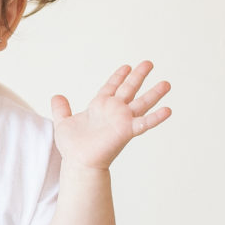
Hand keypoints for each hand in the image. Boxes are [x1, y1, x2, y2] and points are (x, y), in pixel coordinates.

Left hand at [50, 61, 172, 172]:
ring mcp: (122, 120)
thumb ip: (61, 109)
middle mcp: (114, 111)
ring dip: (154, 93)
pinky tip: (168, 110)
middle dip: (139, 76)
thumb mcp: (63, 122)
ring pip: (142, 103)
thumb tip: (56, 96)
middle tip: (149, 63)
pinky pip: (144, 123)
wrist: (78, 162)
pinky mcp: (127, 131)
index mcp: (100, 106)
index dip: (119, 76)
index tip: (127, 66)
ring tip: (166, 83)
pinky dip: (156, 117)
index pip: (112, 87)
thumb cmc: (73, 147)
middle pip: (129, 89)